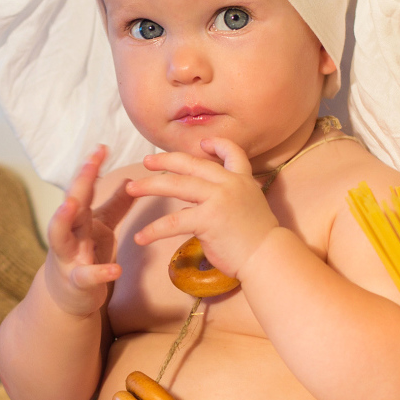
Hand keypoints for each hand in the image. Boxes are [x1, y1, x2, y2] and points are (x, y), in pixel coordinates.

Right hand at [44, 145, 132, 316]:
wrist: (66, 298)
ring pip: (60, 236)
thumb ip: (115, 204)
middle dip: (79, 183)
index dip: (91, 168)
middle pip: (70, 204)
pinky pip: (85, 276)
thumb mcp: (100, 228)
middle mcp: (68, 233)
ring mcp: (67, 257)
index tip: (102, 146)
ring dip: (63, 219)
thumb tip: (129, 177)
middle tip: (89, 162)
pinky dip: (99, 273)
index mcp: (78, 219)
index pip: (83, 188)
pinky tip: (115, 270)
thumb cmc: (84, 256)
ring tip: (72, 204)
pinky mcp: (76, 282)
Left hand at [126, 137, 278, 278]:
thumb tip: (194, 204)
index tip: (201, 143)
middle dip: (165, 161)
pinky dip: (154, 229)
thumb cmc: (257, 239)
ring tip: (131, 189)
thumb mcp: (248, 207)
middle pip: (191, 164)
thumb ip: (225, 199)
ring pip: (177, 185)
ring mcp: (219, 199)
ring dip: (150, 186)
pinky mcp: (208, 219)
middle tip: (146, 162)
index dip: (215, 145)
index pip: (232, 152)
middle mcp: (230, 183)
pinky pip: (173, 222)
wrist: (268, 257)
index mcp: (241, 179)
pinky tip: (140, 237)